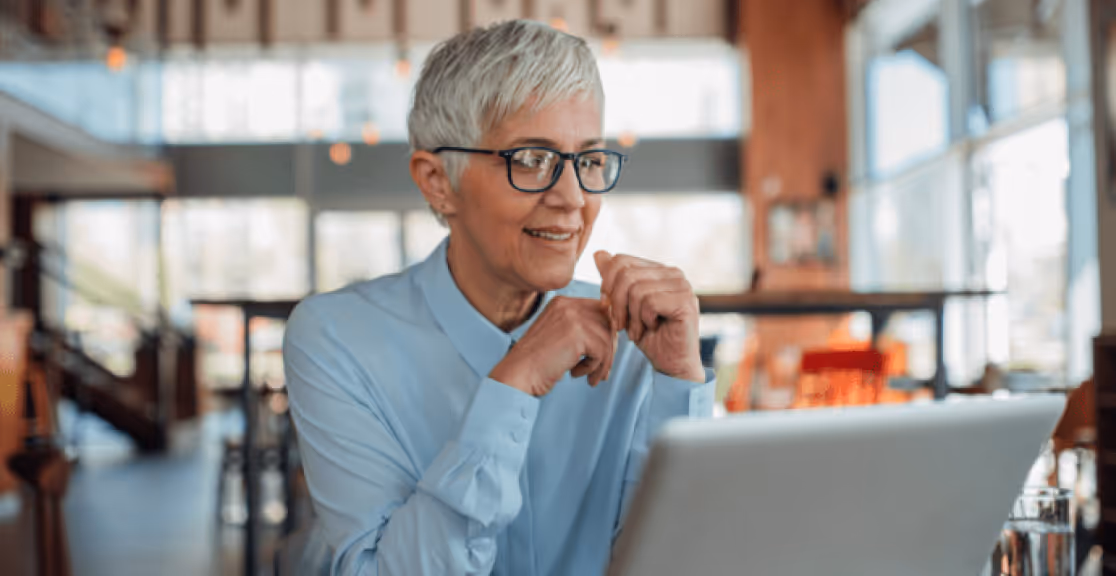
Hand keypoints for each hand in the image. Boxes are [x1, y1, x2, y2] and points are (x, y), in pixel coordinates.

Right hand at [489, 296, 616, 396]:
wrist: (518, 375)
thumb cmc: (538, 363)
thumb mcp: (560, 337)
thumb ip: (583, 330)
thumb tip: (616, 334)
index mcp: (562, 302)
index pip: (600, 311)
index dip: (605, 334)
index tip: (600, 356)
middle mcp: (568, 304)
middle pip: (608, 322)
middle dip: (609, 348)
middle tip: (601, 370)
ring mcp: (572, 317)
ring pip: (608, 338)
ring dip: (603, 362)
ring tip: (589, 376)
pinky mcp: (577, 333)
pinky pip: (602, 351)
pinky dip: (594, 367)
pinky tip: (576, 374)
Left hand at [594, 251, 703, 382]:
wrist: (671, 364)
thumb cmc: (649, 336)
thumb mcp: (624, 307)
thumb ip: (614, 280)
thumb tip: (599, 253)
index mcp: (658, 270)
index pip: (621, 260)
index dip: (607, 284)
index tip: (607, 307)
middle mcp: (673, 273)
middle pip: (626, 274)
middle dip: (617, 303)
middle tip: (620, 325)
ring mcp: (682, 285)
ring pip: (637, 289)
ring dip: (631, 316)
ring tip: (637, 330)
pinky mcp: (686, 301)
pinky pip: (649, 302)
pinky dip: (644, 320)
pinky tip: (652, 328)